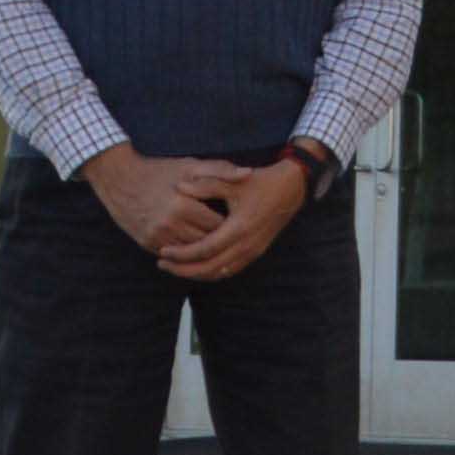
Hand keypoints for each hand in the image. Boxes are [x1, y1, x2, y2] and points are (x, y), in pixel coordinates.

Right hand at [83, 147, 246, 257]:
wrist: (120, 179)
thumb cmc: (159, 170)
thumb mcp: (190, 165)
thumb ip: (221, 170)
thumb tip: (248, 173)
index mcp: (184, 204)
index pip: (219, 225)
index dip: (231, 223)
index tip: (240, 219)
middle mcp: (170, 224)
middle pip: (206, 242)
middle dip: (220, 238)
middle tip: (234, 234)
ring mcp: (157, 237)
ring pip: (191, 253)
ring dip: (204, 248)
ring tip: (219, 242)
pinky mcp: (147, 244)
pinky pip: (174, 255)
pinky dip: (186, 252)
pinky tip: (197, 246)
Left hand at [159, 158, 317, 283]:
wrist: (292, 188)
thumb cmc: (262, 182)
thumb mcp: (233, 180)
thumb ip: (206, 184)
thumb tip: (179, 187)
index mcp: (238, 228)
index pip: (204, 250)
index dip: (182, 254)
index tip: (163, 251)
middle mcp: (246, 245)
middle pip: (209, 268)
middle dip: (183, 269)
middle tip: (162, 264)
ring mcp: (253, 251)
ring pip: (219, 273)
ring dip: (196, 274)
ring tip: (176, 268)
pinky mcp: (256, 252)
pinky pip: (229, 270)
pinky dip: (211, 272)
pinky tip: (198, 267)